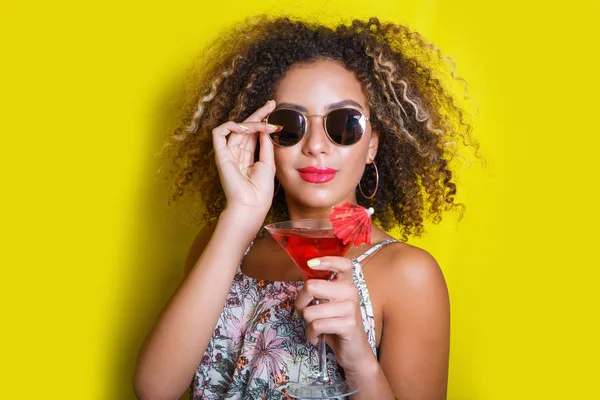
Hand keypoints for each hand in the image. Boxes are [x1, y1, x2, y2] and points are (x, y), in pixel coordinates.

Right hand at [212, 100, 279, 215]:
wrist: (251, 205)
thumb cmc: (260, 191)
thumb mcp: (268, 163)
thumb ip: (265, 145)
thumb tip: (265, 128)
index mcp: (248, 156)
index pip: (254, 133)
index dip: (262, 120)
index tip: (274, 109)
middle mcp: (237, 153)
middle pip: (246, 127)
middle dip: (258, 114)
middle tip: (271, 104)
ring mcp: (228, 154)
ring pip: (236, 128)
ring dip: (251, 122)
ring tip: (265, 124)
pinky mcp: (220, 155)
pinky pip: (219, 133)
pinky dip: (231, 126)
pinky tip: (245, 128)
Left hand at [294, 256, 374, 374]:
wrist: (355, 352)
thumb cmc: (337, 326)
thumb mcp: (329, 306)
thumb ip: (320, 293)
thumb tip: (302, 286)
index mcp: (347, 284)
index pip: (343, 264)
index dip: (326, 261)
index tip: (311, 263)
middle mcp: (351, 292)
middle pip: (312, 286)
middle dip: (300, 303)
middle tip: (303, 312)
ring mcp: (350, 308)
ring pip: (310, 311)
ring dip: (307, 324)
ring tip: (315, 328)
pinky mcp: (348, 324)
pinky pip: (316, 325)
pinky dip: (311, 334)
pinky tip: (317, 337)